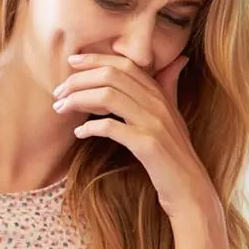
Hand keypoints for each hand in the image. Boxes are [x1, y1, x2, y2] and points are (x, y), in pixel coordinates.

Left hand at [52, 54, 215, 217]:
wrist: (190, 189)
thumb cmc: (174, 153)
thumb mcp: (174, 117)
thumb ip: (169, 88)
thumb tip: (177, 60)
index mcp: (160, 95)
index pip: (124, 65)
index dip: (95, 59)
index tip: (71, 61)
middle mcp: (158, 104)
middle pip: (111, 76)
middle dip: (78, 80)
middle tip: (58, 93)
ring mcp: (153, 123)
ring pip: (108, 96)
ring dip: (78, 100)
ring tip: (61, 109)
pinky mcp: (148, 145)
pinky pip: (112, 127)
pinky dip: (90, 127)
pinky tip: (78, 133)